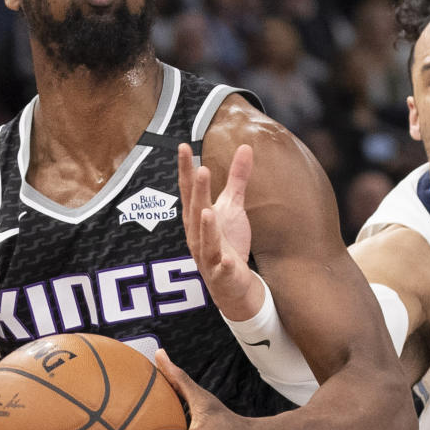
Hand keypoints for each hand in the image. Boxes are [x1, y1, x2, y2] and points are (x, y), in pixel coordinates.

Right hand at [178, 141, 262, 320]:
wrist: (231, 283)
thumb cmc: (227, 242)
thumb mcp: (233, 207)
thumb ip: (237, 178)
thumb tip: (246, 146)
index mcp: (197, 216)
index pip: (189, 190)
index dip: (185, 169)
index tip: (183, 146)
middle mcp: (197, 234)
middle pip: (195, 210)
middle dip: (197, 192)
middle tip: (200, 170)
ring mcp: (207, 255)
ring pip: (204, 240)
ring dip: (206, 227)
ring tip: (207, 211)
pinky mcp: (221, 274)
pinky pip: (221, 268)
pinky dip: (222, 263)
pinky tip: (227, 258)